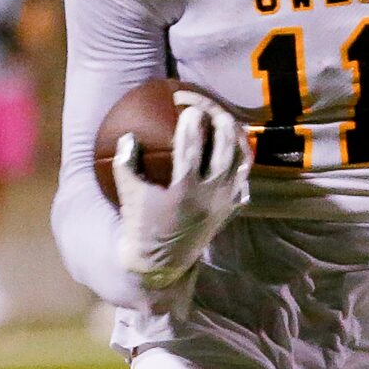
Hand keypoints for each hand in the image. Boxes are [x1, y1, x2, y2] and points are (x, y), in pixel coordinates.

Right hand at [115, 94, 250, 291]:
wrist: (163, 264)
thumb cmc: (141, 227)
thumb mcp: (128, 195)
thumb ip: (125, 164)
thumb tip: (128, 136)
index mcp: (185, 191)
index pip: (193, 146)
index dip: (191, 120)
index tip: (184, 104)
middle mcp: (212, 194)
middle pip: (225, 145)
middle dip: (216, 116)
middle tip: (202, 104)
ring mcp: (226, 200)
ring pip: (241, 157)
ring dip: (232, 132)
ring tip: (219, 116)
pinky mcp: (232, 206)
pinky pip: (243, 173)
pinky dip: (238, 154)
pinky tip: (228, 141)